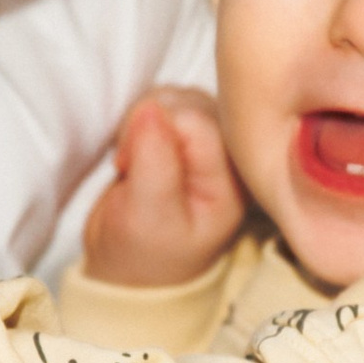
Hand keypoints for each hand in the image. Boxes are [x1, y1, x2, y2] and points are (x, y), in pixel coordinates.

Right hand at [81, 86, 247, 287]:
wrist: (132, 267)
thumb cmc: (144, 252)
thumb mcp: (148, 217)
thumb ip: (153, 161)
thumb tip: (151, 108)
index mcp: (233, 178)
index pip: (195, 121)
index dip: (154, 132)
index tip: (131, 166)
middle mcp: (228, 153)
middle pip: (187, 100)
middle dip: (147, 121)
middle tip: (130, 163)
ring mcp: (207, 140)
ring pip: (173, 95)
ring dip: (141, 119)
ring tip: (132, 160)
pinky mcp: (184, 132)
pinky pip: (161, 100)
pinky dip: (139, 118)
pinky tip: (135, 150)